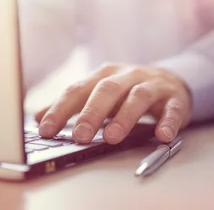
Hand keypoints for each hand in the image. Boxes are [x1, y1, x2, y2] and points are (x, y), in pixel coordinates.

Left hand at [35, 63, 191, 144]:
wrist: (171, 81)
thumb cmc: (128, 90)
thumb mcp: (99, 92)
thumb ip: (72, 104)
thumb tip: (38, 116)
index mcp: (104, 75)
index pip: (78, 89)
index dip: (61, 109)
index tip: (45, 129)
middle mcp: (127, 76)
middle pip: (107, 90)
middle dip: (92, 113)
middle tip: (80, 136)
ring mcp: (153, 85)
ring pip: (138, 96)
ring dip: (125, 117)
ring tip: (113, 137)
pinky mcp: (175, 98)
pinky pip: (172, 109)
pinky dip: (168, 121)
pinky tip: (162, 135)